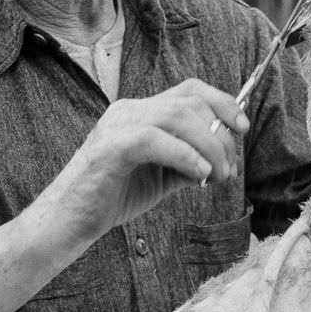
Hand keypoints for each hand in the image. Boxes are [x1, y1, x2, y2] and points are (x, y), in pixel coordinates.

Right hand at [44, 78, 249, 241]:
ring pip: (178, 116)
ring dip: (209, 146)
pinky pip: (155, 139)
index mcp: (140, 113)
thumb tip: (221, 162)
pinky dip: (185, 155)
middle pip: (189, 101)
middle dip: (220, 133)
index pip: (189, 90)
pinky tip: (199, 174)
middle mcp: (129, 111)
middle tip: (229, 168)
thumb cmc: (111, 198)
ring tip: (217, 176)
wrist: (68, 221)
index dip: (222, 102)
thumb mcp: (161, 178)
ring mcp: (117, 126)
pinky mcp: (110, 148)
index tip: (242, 127)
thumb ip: (188, 164)